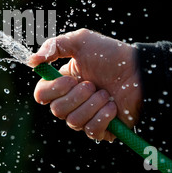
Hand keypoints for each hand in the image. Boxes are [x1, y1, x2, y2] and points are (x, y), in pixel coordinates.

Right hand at [28, 28, 142, 140]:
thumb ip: (54, 46)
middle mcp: (71, 101)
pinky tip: (113, 107)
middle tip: (93, 84)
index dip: (52, 90)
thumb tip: (31, 61)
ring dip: (92, 105)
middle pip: (57, 110)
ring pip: (73, 122)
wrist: (140, 71)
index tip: (69, 79)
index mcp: (63, 83)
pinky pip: (91, 131)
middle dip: (77, 96)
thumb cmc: (111, 54)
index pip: (42, 95)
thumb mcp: (81, 41)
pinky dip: (103, 117)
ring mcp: (86, 116)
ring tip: (106, 94)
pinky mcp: (102, 130)